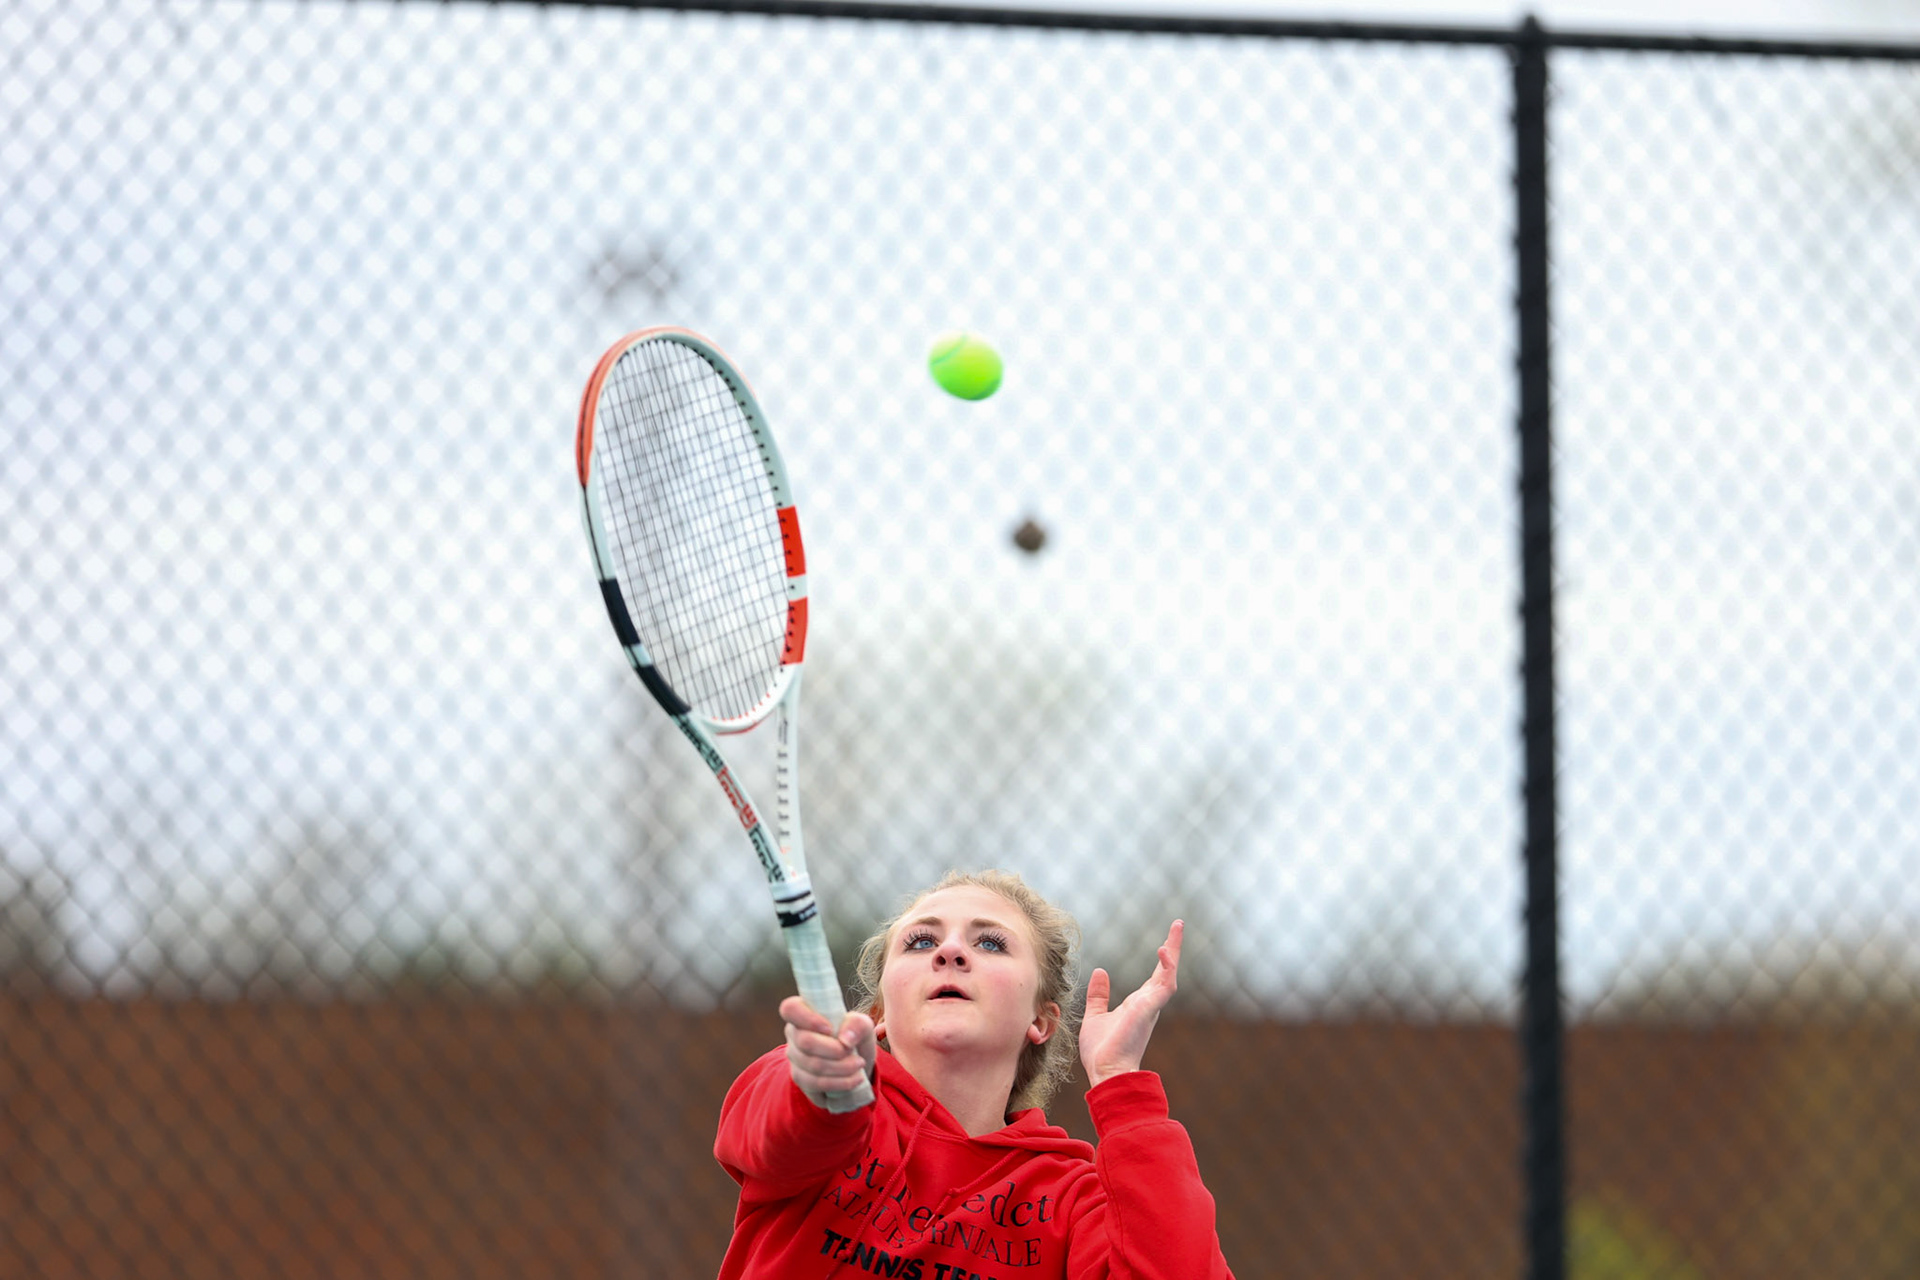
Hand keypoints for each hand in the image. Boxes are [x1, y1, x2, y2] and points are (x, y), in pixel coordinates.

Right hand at [781, 996, 876, 1109]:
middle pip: (805, 1041)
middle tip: (853, 1051)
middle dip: (835, 1049)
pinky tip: (855, 1079)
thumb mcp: (863, 1026)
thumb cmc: (855, 1038)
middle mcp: (794, 1034)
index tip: (830, 1029)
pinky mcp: (800, 1078)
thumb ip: (857, 1024)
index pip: (790, 1009)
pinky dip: (840, 1082)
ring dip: (842, 1067)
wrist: (856, 1065)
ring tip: (859, 1065)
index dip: (807, 1018)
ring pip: (813, 1065)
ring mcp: (794, 1057)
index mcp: (804, 1012)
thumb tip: (845, 1040)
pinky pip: (816, 1083)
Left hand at [1078, 920, 1182, 1086]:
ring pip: (1170, 974)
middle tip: (1178, 924)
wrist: (1105, 1072)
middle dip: (1173, 947)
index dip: (1162, 959)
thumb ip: (1099, 995)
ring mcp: (1150, 1006)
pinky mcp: (1148, 1009)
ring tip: (1176, 928)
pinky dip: (1166, 967)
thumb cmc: (1102, 1051)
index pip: (1155, 976)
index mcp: (1139, 1004)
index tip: (1165, 942)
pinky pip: (1164, 985)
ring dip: (1174, 951)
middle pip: (1167, 970)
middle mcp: (1148, 1003)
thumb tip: (1100, 972)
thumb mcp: (1096, 1016)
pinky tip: (1163, 951)